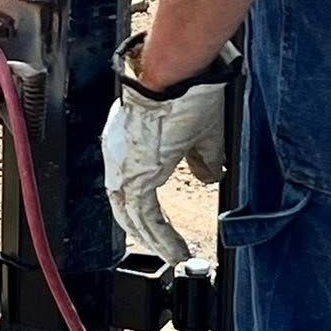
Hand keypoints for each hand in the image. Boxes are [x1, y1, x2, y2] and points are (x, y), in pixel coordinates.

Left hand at [102, 52, 228, 264]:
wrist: (175, 74)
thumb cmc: (187, 92)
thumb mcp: (201, 133)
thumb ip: (203, 159)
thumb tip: (209, 177)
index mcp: (133, 144)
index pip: (135, 188)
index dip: (149, 213)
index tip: (165, 232)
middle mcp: (120, 156)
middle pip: (128, 206)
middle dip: (148, 232)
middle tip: (167, 252)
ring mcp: (122, 164)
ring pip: (132, 213)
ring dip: (154, 238)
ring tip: (174, 256)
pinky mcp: (132, 173)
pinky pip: (142, 214)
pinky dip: (158, 235)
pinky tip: (174, 250)